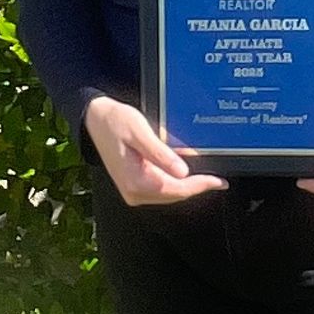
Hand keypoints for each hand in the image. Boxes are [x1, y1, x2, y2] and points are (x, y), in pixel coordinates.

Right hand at [84, 95, 227, 207]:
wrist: (95, 119)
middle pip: (174, 194)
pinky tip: (184, 170)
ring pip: (169, 193)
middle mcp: (134, 192)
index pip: (177, 190)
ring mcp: (133, 191)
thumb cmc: (115, 121)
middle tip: (217, 179)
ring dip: (186, 184)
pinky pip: (160, 187)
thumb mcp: (140, 132)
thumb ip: (161, 153)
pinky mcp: (134, 185)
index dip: (200, 186)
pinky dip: (174, 180)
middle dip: (196, 186)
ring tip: (205, 174)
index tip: (218, 181)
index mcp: (136, 181)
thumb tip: (183, 172)